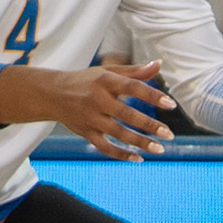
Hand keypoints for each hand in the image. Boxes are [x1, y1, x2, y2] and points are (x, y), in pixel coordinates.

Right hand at [0, 58, 175, 159]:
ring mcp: (90, 117)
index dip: (152, 96)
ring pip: (117, 133)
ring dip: (140, 142)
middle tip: (169, 135)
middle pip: (126, 114)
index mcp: (105, 80)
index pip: (132, 87)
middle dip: (149, 125)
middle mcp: (97, 99)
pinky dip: (120, 154)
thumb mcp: (107, 72)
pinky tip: (138, 158)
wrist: (52, 93)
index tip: (171, 104)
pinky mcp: (85, 132)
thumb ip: (134, 72)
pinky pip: (104, 147)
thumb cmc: (86, 81)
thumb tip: (159, 65)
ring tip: (159, 149)